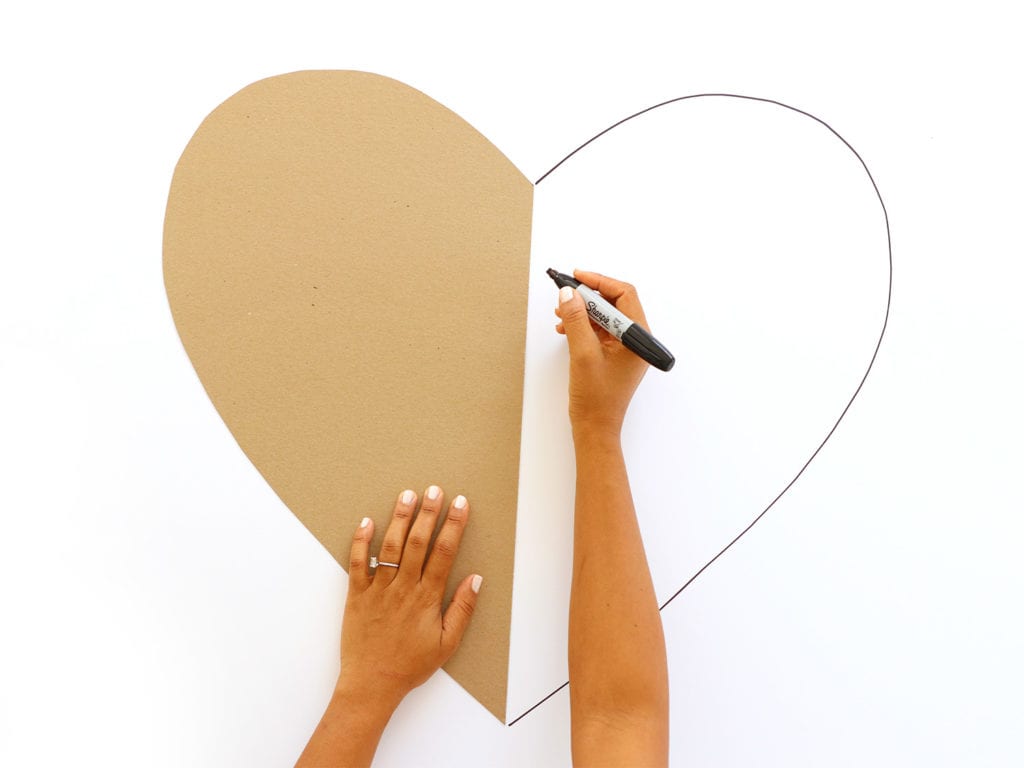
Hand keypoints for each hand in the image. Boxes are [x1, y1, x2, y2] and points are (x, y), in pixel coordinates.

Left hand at [335, 486, 481, 707]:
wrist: (372, 684)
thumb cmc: (410, 665)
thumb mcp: (447, 643)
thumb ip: (462, 609)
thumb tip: (476, 579)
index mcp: (427, 598)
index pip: (444, 553)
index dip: (454, 525)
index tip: (460, 504)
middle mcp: (403, 588)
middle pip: (417, 542)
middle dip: (428, 512)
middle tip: (435, 489)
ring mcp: (378, 589)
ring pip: (389, 546)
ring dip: (399, 518)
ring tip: (407, 494)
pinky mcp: (356, 595)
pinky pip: (357, 562)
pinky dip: (361, 540)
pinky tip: (367, 521)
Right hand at [555, 269, 650, 437]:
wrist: (594, 428)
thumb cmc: (596, 399)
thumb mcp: (582, 353)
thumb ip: (576, 320)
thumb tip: (569, 293)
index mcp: (639, 337)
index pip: (624, 294)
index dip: (599, 282)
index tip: (576, 276)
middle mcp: (636, 340)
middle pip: (614, 303)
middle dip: (588, 296)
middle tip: (565, 292)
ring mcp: (626, 348)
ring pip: (605, 316)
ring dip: (582, 311)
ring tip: (561, 314)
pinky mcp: (614, 355)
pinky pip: (599, 330)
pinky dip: (583, 325)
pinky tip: (565, 328)